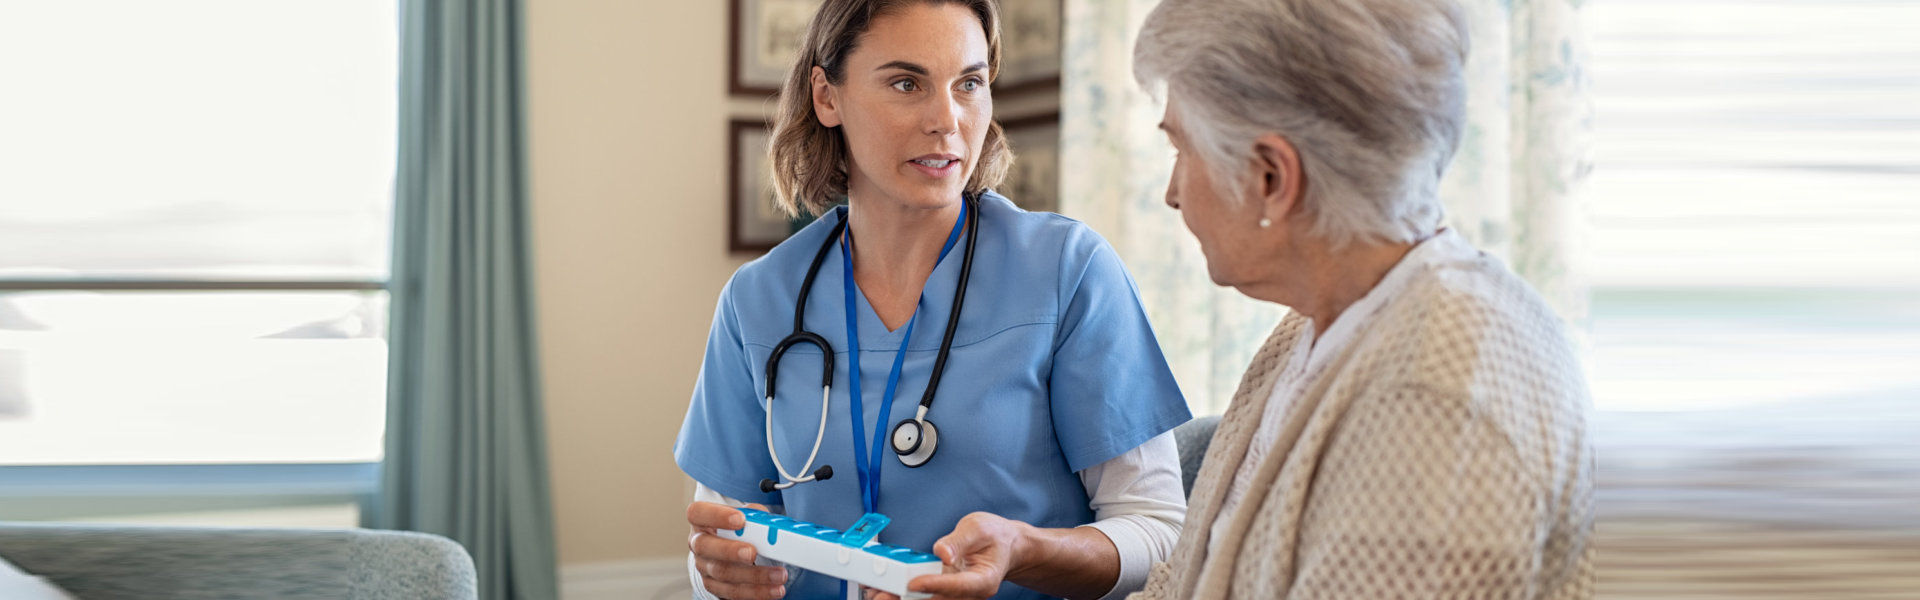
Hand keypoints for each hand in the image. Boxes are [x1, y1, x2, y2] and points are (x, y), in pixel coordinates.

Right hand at [687, 501, 787, 599]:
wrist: (731, 551)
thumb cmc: (738, 530)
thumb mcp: (746, 517)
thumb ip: (755, 516)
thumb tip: (770, 525)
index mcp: (702, 521)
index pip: (698, 513)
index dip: (716, 516)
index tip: (740, 519)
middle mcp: (699, 544)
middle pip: (705, 546)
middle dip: (731, 550)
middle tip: (753, 553)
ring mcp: (704, 567)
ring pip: (723, 573)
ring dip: (754, 576)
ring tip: (779, 575)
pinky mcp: (715, 587)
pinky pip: (732, 592)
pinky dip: (755, 592)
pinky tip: (773, 590)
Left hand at [868, 511, 1027, 599]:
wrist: (1004, 547)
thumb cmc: (994, 537)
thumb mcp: (979, 528)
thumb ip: (960, 540)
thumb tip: (942, 552)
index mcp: (984, 579)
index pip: (958, 586)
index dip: (935, 585)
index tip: (914, 583)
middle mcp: (969, 593)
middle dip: (908, 599)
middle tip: (881, 595)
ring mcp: (956, 595)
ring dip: (901, 599)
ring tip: (875, 593)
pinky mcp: (945, 592)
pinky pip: (924, 596)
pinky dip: (904, 594)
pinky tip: (884, 589)